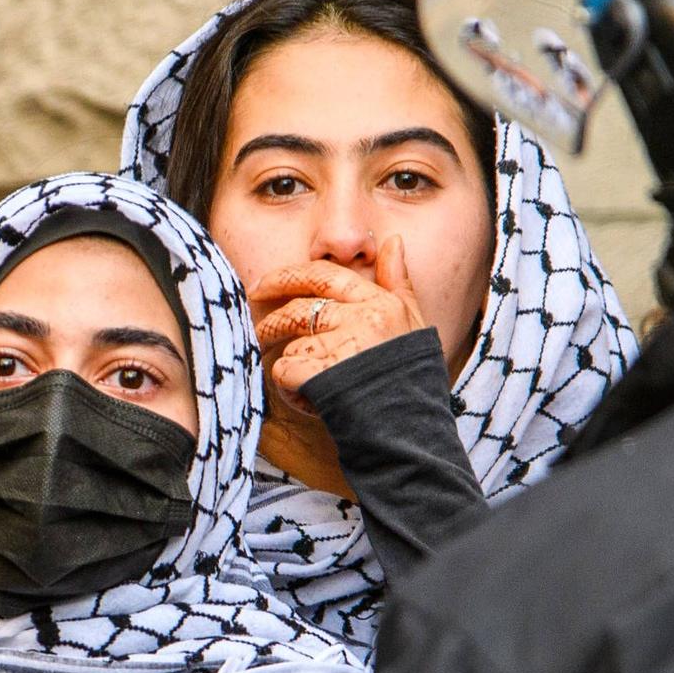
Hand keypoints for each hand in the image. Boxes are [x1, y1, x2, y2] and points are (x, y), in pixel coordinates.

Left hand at [250, 244, 427, 396]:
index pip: (323, 275)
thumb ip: (399, 282)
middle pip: (298, 310)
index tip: (260, 285)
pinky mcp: (324, 374)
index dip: (286, 277)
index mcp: (380, 304)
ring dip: (293, 367)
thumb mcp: (413, 325)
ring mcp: (343, 346)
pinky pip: (285, 373)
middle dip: (272, 323)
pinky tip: (311, 403)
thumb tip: (393, 241)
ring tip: (308, 387)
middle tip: (260, 334)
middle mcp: (362, 319)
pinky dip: (290, 391)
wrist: (412, 432)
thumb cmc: (412, 381)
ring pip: (291, 344)